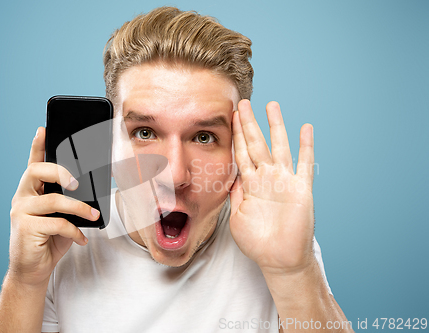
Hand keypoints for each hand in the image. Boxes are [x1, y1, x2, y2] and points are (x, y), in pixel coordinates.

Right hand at [7, 127, 99, 286]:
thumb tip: (92, 190)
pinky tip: (81, 238)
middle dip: (60, 171)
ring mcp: (21, 212)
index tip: (43, 129)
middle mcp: (22, 197)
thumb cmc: (50, 239)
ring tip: (93, 215)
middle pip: (37, 171)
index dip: (37, 145)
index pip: (33, 163)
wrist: (34, 270)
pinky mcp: (25, 229)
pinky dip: (74, 231)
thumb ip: (69, 200)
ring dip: (79, 207)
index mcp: (31, 190)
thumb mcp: (62, 216)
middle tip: (77, 182)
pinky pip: (57, 223)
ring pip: (53, 200)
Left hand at [229, 100, 315, 275]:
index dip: (237, 135)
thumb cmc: (257, 242)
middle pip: (257, 144)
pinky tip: (306, 128)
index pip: (242, 154)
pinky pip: (305, 165)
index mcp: (251, 184)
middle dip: (249, 124)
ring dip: (275, 127)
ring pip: (279, 147)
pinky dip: (306, 147)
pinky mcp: (302, 190)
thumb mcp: (237, 216)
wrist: (279, 260)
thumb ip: (235, 194)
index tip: (231, 117)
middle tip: (243, 103)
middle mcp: (268, 178)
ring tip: (272, 106)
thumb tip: (231, 175)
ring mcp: (285, 182)